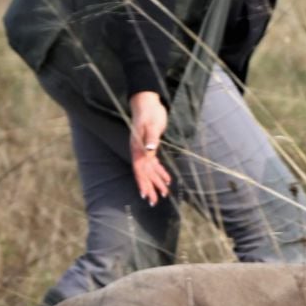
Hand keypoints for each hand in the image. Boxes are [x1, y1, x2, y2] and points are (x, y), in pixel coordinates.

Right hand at [129, 91, 170, 206]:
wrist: (147, 103)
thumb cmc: (149, 113)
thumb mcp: (152, 125)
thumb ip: (151, 138)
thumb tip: (150, 150)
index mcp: (138, 148)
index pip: (140, 169)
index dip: (143, 183)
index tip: (146, 195)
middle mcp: (140, 151)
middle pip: (144, 174)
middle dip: (149, 188)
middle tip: (155, 202)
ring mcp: (144, 150)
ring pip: (150, 171)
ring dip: (156, 182)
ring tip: (164, 195)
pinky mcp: (150, 147)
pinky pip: (154, 163)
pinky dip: (160, 172)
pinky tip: (167, 180)